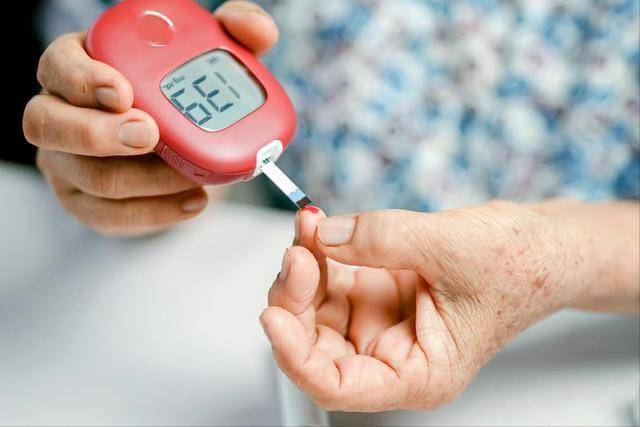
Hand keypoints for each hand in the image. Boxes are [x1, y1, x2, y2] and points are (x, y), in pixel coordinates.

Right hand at [23, 1, 278, 235]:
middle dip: (98, 134)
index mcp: (82, 66)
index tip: (125, 91)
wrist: (185, 151)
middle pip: (47, 124)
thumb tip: (257, 30)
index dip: (84, 78)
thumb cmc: (183, 95)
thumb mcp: (208, 57)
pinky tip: (192, 201)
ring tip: (191, 175)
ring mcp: (67, 163)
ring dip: (146, 179)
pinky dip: (156, 213)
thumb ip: (232, 34)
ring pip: (87, 177)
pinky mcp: (87, 203)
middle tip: (151, 135)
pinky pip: (109, 216)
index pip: (60, 66)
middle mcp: (62, 113)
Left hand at [261, 201, 589, 411]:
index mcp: (419, 372)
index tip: (274, 317)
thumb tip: (325, 236)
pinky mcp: (377, 287)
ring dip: (304, 264)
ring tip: (311, 225)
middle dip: (296, 298)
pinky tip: (319, 224)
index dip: (297, 357)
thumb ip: (382, 238)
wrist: (543, 242)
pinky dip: (320, 247)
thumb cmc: (523, 265)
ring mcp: (381, 317)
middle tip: (298, 253)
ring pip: (315, 304)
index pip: (340, 385)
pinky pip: (332, 272)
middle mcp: (393, 351)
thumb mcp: (452, 247)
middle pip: (316, 342)